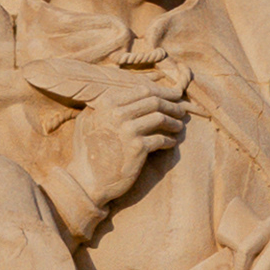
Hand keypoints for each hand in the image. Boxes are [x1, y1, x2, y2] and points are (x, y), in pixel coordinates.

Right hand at [65, 62, 186, 203]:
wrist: (87, 180)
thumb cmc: (88, 151)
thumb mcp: (88, 120)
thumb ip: (105, 105)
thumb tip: (129, 90)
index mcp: (107, 103)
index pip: (142, 90)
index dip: (162, 91)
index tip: (174, 95)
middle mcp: (117, 113)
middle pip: (154, 101)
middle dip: (172, 105)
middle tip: (182, 110)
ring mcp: (128, 130)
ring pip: (160, 118)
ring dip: (174, 122)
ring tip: (179, 126)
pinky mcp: (137, 148)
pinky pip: (161, 139)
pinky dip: (169, 140)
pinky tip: (171, 142)